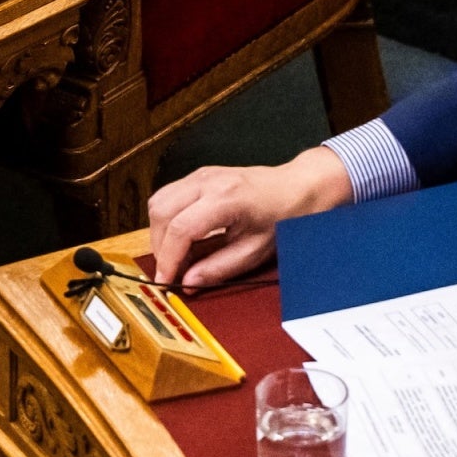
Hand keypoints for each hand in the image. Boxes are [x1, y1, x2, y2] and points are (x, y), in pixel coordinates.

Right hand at [145, 145, 353, 290]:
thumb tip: (188, 282)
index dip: (168, 259)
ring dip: (159, 232)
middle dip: (160, 246)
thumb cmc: (283, 217)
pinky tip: (181, 237)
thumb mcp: (255, 251)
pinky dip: (166, 219)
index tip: (165, 281)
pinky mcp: (199, 175)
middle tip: (171, 271)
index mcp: (226, 198)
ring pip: (159, 201)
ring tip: (176, 256)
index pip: (180, 228)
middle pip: (161, 212)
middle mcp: (208, 181)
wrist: (297, 188)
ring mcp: (201, 174)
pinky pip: (168, 195)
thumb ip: (219, 268)